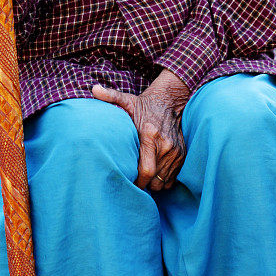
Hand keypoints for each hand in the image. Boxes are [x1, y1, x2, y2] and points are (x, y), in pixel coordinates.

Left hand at [92, 69, 189, 190]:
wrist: (169, 101)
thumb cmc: (143, 105)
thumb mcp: (126, 100)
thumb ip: (109, 96)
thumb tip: (94, 89)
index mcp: (150, 135)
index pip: (145, 170)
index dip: (137, 182)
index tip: (127, 182)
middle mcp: (165, 146)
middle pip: (155, 180)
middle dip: (144, 185)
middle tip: (132, 182)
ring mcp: (175, 152)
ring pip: (164, 181)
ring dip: (153, 183)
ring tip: (142, 176)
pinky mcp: (182, 155)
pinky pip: (173, 177)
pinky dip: (163, 179)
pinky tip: (153, 171)